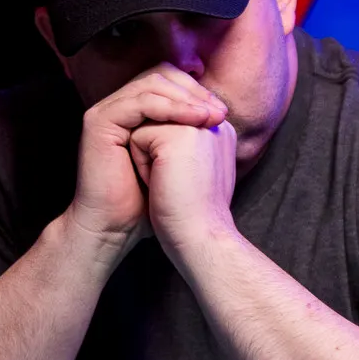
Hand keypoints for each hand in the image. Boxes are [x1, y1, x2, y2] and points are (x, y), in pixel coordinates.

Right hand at [66, 64, 227, 253]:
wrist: (118, 227)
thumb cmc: (149, 202)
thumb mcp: (180, 160)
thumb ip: (192, 132)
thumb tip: (221, 112)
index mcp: (137, 111)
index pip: (169, 81)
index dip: (197, 91)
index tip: (223, 113)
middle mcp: (120, 106)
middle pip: (160, 74)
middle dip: (193, 91)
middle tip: (218, 112)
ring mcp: (108, 111)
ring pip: (151, 84)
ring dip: (185, 98)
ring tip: (209, 116)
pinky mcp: (99, 121)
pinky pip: (139, 102)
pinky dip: (169, 108)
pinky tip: (192, 120)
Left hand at [128, 119, 237, 256]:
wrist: (200, 237)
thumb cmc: (195, 214)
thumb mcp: (196, 172)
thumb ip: (187, 147)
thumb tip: (162, 139)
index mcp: (220, 131)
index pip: (173, 125)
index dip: (166, 155)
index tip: (182, 184)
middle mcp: (214, 122)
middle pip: (159, 124)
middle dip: (156, 155)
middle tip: (176, 185)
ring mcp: (198, 125)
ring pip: (146, 128)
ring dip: (149, 159)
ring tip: (170, 183)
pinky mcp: (177, 134)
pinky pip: (138, 137)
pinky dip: (142, 164)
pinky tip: (162, 183)